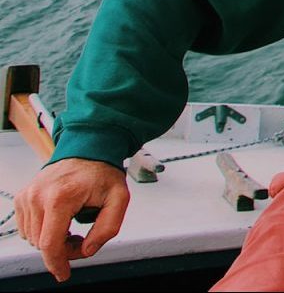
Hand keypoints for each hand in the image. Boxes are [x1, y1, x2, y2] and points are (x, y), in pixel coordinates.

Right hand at [14, 158, 129, 282]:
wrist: (87, 150)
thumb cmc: (102, 173)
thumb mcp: (119, 199)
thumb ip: (108, 228)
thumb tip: (87, 250)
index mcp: (60, 198)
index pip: (50, 243)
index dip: (57, 263)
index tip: (63, 274)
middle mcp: (38, 196)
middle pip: (42, 244)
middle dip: (62, 250)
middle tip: (82, 240)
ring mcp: (27, 196)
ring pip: (33, 238)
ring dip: (53, 241)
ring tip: (73, 228)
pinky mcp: (22, 197)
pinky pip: (28, 228)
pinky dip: (43, 231)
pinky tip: (60, 222)